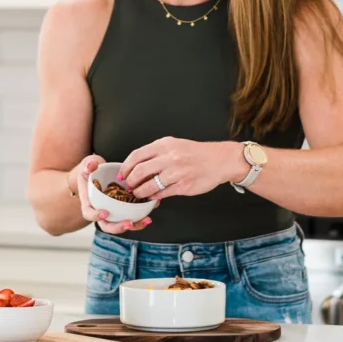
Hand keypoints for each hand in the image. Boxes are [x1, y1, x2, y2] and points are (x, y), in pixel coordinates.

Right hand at [71, 154, 151, 234]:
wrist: (102, 172)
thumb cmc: (93, 170)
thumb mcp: (88, 165)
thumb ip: (88, 165)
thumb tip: (91, 166)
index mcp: (90, 203)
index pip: (89, 214)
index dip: (96, 216)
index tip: (105, 213)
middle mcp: (102, 211)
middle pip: (108, 225)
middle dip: (119, 227)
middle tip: (129, 223)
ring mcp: (116, 212)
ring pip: (123, 224)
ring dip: (136, 225)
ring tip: (147, 220)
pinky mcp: (127, 208)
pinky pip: (135, 214)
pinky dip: (144, 212)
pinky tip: (154, 205)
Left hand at [119, 137, 244, 200]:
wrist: (219, 160)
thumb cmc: (196, 153)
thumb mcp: (175, 145)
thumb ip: (157, 153)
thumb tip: (137, 166)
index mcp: (165, 145)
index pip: (136, 155)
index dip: (126, 167)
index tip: (123, 174)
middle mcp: (170, 157)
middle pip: (139, 172)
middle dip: (130, 182)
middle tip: (129, 186)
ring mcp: (176, 173)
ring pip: (149, 186)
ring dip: (140, 192)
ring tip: (138, 194)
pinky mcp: (183, 186)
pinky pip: (162, 193)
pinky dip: (154, 196)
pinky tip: (152, 196)